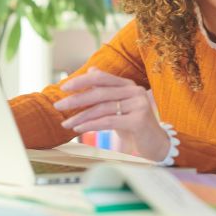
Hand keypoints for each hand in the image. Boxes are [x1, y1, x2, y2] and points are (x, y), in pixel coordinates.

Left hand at [53, 67, 168, 161]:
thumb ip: (106, 90)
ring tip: (66, 123)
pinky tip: (79, 129)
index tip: (64, 87)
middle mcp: (135, 91)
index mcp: (128, 85)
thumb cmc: (134, 125)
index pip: (102, 77)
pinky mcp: (139, 120)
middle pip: (100, 92)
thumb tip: (91, 71)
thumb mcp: (119, 106)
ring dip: (80, 117)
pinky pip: (108, 121)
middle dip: (76, 99)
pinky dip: (91, 125)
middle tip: (58, 105)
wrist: (156, 144)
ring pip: (102, 108)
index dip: (82, 81)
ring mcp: (138, 104)